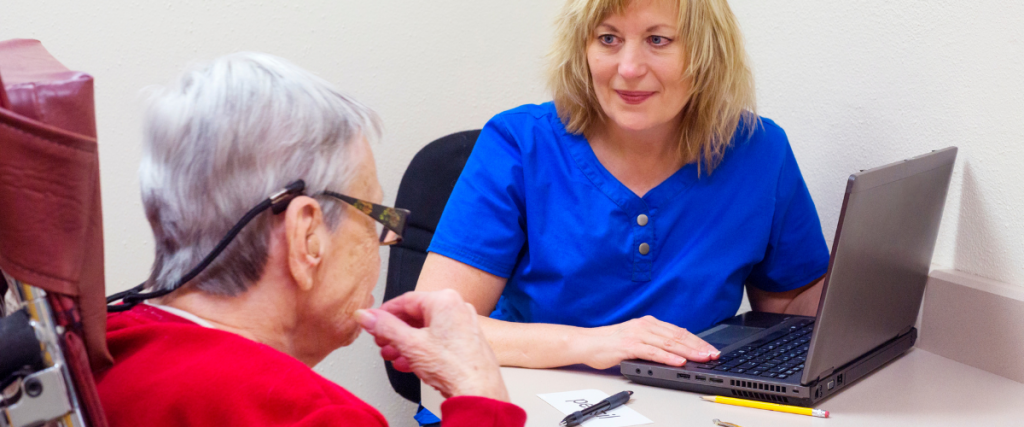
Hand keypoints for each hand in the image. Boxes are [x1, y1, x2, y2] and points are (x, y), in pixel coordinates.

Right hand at [356, 289, 509, 401]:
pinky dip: (422, 349)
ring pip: (426, 329)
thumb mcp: (409, 344)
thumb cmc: (454, 366)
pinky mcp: (467, 341)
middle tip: (382, 341)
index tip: (372, 321)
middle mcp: (457, 308)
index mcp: (445, 300)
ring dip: (406, 343)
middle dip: (395, 332)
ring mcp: (464, 324)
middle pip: (416, 315)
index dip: (384, 313)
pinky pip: (438, 340)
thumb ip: (384, 327)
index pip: (405, 300)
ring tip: (393, 354)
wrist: (478, 391)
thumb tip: (367, 316)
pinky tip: (410, 362)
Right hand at [582, 315, 719, 369]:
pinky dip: (668, 357)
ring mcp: (637, 335)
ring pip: (668, 343)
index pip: (679, 332)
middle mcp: (645, 326)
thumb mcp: (636, 338)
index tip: (710, 349)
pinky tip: (679, 361)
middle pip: (677, 336)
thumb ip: (654, 340)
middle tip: (712, 354)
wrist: (587, 342)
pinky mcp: (629, 346)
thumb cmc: (611, 343)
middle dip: (698, 346)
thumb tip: (677, 348)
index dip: (697, 341)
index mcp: (648, 323)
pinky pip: (653, 352)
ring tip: (702, 358)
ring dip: (688, 351)